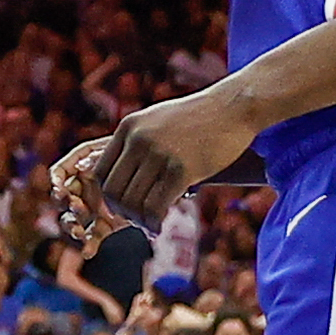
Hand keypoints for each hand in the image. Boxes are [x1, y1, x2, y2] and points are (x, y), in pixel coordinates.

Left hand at [59, 86, 256, 235]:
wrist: (234, 107)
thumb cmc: (198, 117)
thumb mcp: (157, 120)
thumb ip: (137, 140)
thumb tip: (123, 170)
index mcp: (128, 127)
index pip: (101, 170)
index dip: (107, 194)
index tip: (119, 205)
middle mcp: (138, 140)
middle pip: (113, 190)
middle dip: (121, 211)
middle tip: (135, 220)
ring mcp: (159, 155)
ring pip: (133, 202)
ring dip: (139, 220)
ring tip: (149, 225)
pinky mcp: (182, 170)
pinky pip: (156, 206)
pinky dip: (154, 222)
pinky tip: (158, 227)